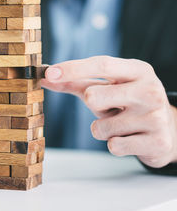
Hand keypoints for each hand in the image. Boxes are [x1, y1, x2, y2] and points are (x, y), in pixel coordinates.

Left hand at [41, 56, 176, 167]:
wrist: (167, 130)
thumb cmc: (127, 103)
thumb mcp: (107, 87)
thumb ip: (76, 82)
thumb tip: (45, 77)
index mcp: (137, 70)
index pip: (101, 65)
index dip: (72, 68)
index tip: (48, 73)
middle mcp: (149, 90)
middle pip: (94, 96)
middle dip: (93, 105)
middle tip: (109, 107)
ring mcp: (155, 116)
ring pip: (100, 128)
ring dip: (103, 129)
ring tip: (121, 124)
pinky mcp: (157, 142)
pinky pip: (113, 146)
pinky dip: (114, 144)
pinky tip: (130, 138)